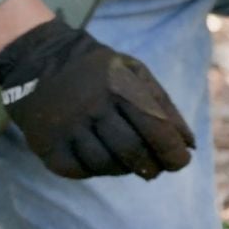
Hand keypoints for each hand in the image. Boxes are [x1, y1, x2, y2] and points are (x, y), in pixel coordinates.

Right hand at [0, 18, 195, 179]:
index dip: (173, 153)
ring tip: (128, 161)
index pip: (156, 130)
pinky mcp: (45, 143)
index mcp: (119, 87)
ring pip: (105, 165)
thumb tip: (190, 145)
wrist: (38, 57)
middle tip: (155, 169)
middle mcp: (91, 106)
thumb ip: (164, 107)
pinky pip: (78, 171)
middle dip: (152, 167)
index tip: (179, 162)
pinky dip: (95, 171)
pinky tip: (99, 159)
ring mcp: (66, 126)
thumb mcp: (135, 74)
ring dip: (124, 170)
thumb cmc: (99, 72)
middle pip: (132, 152)